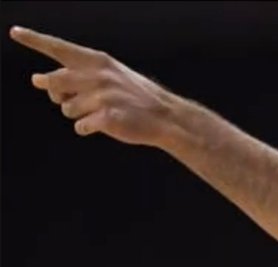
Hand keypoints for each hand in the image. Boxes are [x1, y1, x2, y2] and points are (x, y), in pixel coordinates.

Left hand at [9, 26, 181, 146]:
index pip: (60, 48)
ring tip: (100, 112)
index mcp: (98, 61)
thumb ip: (77, 75)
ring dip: (78, 114)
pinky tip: (106, 124)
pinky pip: (80, 126)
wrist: (166, 117)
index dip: (35, 40)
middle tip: (69, 98)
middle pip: (54, 83)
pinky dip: (89, 128)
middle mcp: (97, 76)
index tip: (15, 32)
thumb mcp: (111, 74)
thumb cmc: (135, 96)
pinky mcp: (106, 118)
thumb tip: (40, 81)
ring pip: (66, 109)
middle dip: (57, 93)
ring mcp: (102, 97)